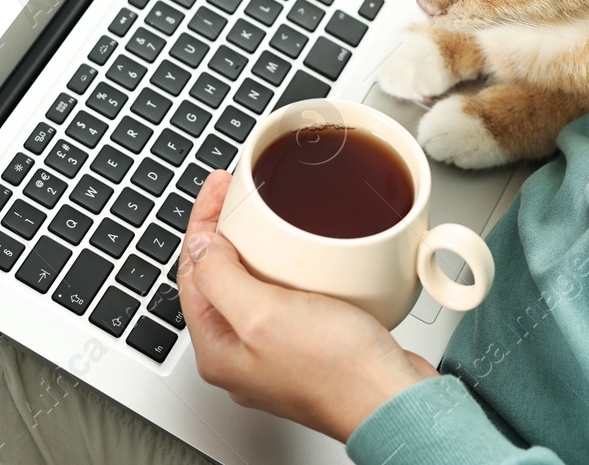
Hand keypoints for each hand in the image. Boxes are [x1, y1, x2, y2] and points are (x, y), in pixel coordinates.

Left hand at [177, 172, 436, 442]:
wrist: (395, 400)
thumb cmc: (337, 372)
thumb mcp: (261, 314)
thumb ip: (219, 277)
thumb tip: (199, 248)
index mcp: (218, 350)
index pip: (193, 271)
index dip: (202, 223)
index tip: (218, 188)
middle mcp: (242, 354)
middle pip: (219, 277)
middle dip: (226, 232)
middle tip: (238, 195)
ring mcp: (276, 351)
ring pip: (253, 285)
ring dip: (258, 249)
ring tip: (265, 217)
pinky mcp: (309, 345)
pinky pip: (288, 297)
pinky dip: (290, 270)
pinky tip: (303, 255)